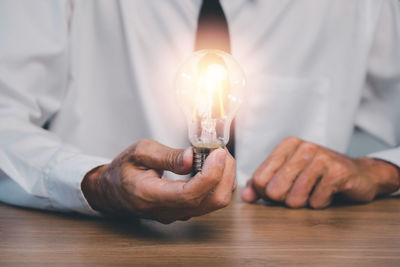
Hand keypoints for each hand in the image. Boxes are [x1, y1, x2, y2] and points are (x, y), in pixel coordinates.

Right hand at [82, 139, 235, 222]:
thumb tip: (192, 157)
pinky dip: (218, 183)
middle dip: (224, 173)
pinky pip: (209, 201)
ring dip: (224, 178)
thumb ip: (167, 156)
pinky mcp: (184, 211)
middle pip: (210, 201)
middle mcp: (167, 211)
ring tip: (217, 156)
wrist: (112, 192)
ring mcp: (177, 214)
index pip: (189, 194)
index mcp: (151, 195)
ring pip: (214, 203)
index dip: (210, 174)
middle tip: (221, 151)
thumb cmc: (123, 171)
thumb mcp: (139, 153)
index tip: (218, 153)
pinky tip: (212, 166)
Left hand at [242, 137, 399, 208]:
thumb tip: (246, 197)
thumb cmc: (318, 175)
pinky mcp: (338, 172)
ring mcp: (322, 158)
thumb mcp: (288, 174)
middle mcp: (304, 147)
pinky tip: (326, 193)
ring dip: (303, 203)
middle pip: (274, 189)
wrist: (358, 174)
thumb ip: (263, 183)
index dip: (265, 193)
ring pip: (295, 197)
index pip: (260, 178)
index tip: (277, 192)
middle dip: (283, 200)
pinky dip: (319, 203)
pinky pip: (316, 201)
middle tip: (297, 195)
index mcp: (288, 145)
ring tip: (312, 193)